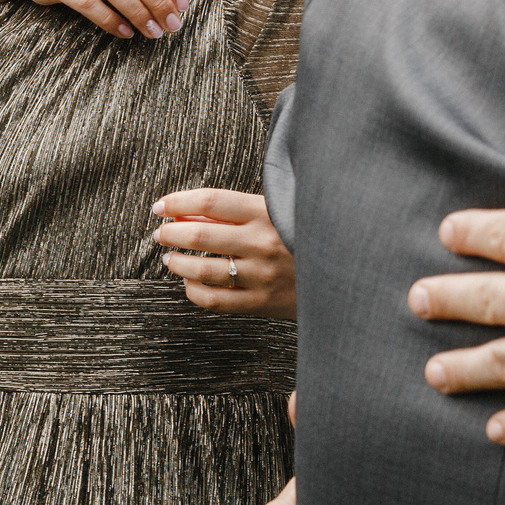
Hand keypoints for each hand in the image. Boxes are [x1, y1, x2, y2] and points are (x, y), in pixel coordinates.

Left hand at [156, 189, 295, 318]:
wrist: (344, 269)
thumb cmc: (303, 233)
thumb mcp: (278, 210)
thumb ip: (236, 209)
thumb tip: (186, 211)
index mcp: (266, 212)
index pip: (209, 202)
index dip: (178, 202)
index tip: (161, 206)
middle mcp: (261, 243)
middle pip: (199, 235)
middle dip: (170, 233)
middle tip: (161, 233)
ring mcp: (261, 275)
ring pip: (202, 270)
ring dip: (176, 262)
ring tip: (169, 257)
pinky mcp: (262, 303)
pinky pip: (215, 300)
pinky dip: (194, 291)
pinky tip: (189, 283)